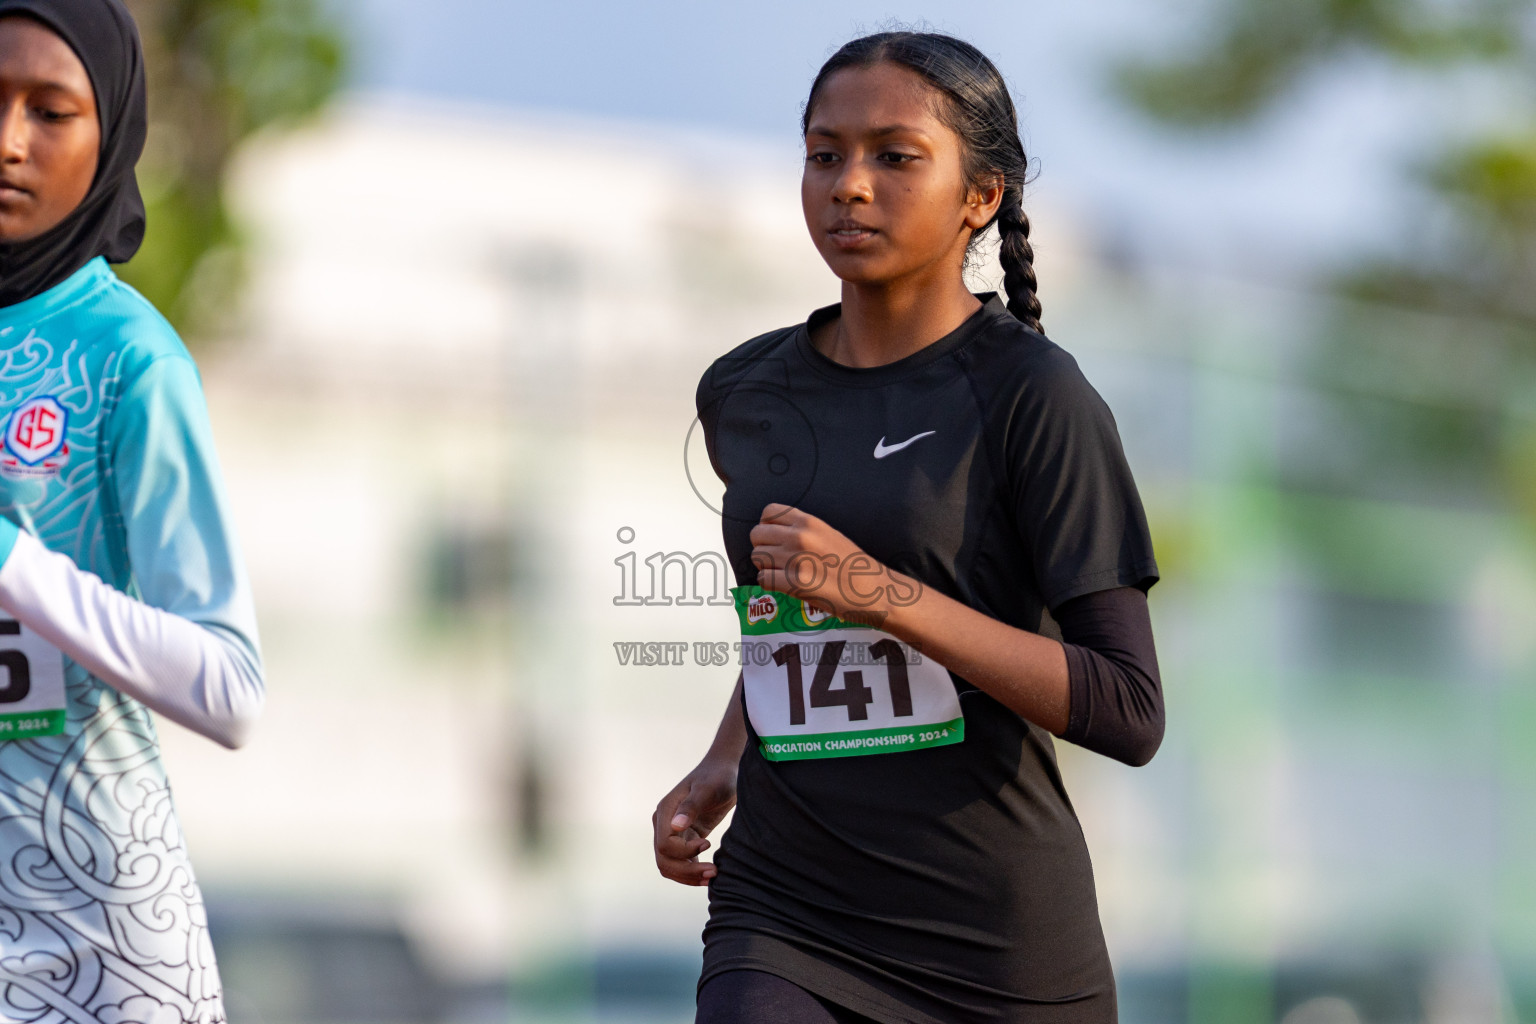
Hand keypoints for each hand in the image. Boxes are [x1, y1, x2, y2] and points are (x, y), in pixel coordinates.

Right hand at [652, 758, 737, 885]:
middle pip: (664, 860)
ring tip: (713, 876)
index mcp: (665, 811)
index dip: (684, 852)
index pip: (665, 845)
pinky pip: (681, 862)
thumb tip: (676, 827)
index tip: (708, 844)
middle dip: (687, 871)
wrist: (725, 770)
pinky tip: (710, 872)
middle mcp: (664, 823)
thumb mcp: (708, 789)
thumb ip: (691, 806)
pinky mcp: (685, 837)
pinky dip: (692, 871)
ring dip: (689, 876)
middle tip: (713, 872)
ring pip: (670, 865)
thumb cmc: (718, 776)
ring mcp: (672, 832)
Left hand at [750, 503, 882, 620]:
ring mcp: (795, 560)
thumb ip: (803, 530)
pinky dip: (769, 584)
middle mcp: (800, 537)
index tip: (775, 537)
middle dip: (763, 547)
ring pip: (757, 557)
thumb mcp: (829, 534)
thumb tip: (776, 535)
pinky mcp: (795, 583)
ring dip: (765, 566)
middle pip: (756, 534)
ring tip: (782, 573)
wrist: (873, 590)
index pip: (768, 512)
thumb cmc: (853, 566)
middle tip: (776, 559)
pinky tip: (785, 585)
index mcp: (809, 522)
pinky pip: (763, 579)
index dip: (767, 526)